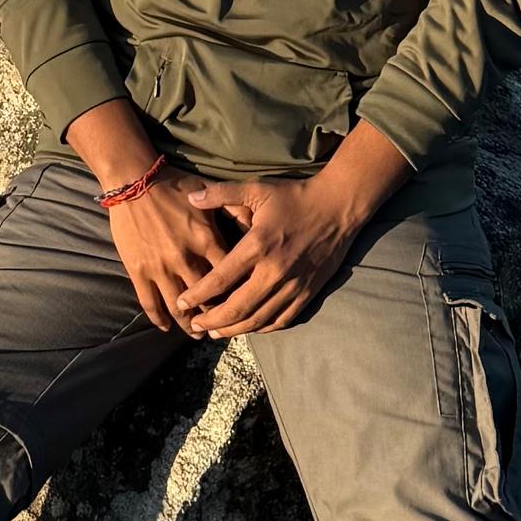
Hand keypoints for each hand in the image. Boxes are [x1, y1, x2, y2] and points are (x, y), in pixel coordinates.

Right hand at [67, 100, 231, 334]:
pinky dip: (159, 318)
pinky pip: (150, 303)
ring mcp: (160, 268)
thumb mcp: (208, 194)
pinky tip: (166, 327)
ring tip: (197, 334)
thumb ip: (232, 208)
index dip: (238, 291)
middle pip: (207, 297)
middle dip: (217, 315)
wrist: (133, 180)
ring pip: (178, 307)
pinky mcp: (138, 271)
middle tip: (224, 326)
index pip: (229, 275)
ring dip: (189, 324)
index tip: (244, 302)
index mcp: (206, 240)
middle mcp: (185, 259)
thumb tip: (255, 219)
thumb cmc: (173, 183)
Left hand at [173, 121, 412, 338]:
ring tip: (216, 331)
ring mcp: (293, 285)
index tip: (182, 302)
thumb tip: (190, 196)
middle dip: (212, 320)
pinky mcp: (308, 292)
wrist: (338, 206)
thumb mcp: (257, 188)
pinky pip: (282, 319)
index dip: (198, 294)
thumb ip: (222, 193)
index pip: (221, 279)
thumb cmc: (295, 196)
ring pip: (258, 319)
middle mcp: (274, 271)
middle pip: (237, 308)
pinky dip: (263, 327)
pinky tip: (250, 327)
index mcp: (258, 245)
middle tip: (196, 325)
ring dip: (234, 329)